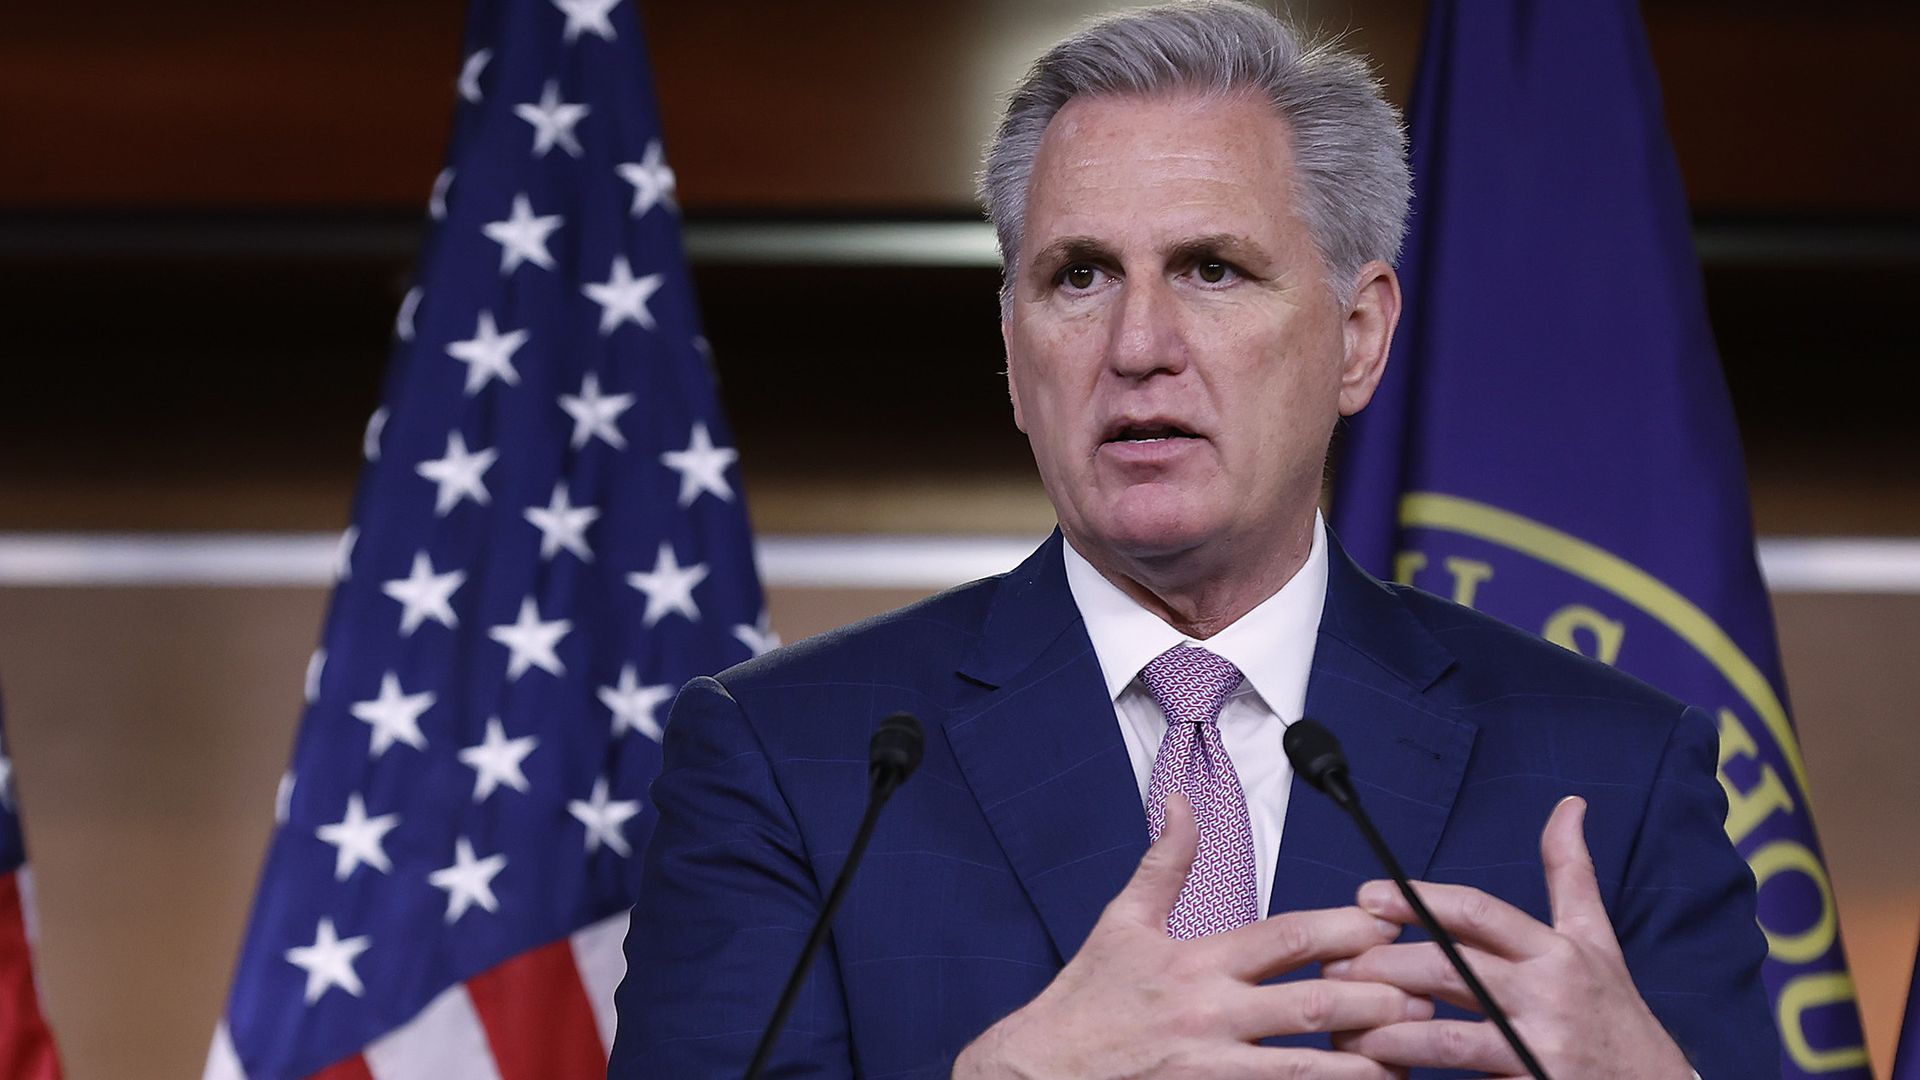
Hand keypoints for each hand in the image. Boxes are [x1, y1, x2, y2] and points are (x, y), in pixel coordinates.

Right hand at [953, 793, 1429, 1078]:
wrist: (1034, 1073)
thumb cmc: (1083, 1001)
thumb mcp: (1120, 922)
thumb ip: (1163, 863)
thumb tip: (1179, 802)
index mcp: (1195, 962)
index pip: (1284, 939)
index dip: (1342, 931)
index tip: (1386, 924)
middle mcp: (1209, 1015)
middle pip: (1311, 1005)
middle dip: (1374, 999)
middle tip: (1425, 994)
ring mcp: (1210, 1067)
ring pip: (1307, 1069)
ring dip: (1364, 1063)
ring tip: (1410, 1056)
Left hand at [1326, 796, 1693, 1078]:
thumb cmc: (1616, 1013)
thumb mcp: (1598, 940)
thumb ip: (1571, 873)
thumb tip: (1568, 805)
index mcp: (1557, 951)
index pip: (1478, 912)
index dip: (1418, 901)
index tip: (1367, 897)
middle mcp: (1548, 994)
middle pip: (1450, 969)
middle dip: (1386, 965)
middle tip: (1335, 966)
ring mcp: (1539, 1046)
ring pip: (1447, 1033)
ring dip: (1388, 1028)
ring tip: (1344, 1024)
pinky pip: (1462, 1077)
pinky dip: (1417, 1068)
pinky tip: (1381, 1064)